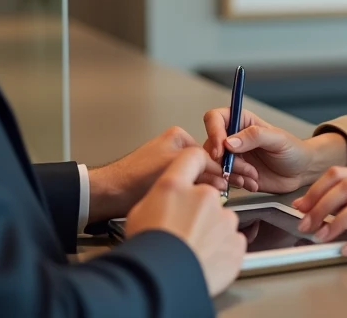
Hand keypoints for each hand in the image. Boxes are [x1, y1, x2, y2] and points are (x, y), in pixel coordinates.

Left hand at [88, 126, 256, 221]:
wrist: (108, 196)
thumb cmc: (132, 179)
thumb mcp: (173, 167)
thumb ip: (201, 168)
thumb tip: (222, 177)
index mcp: (178, 138)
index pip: (210, 154)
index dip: (225, 170)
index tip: (238, 180)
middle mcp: (174, 149)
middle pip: (205, 167)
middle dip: (219, 180)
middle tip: (236, 189)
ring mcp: (169, 165)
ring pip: (196, 179)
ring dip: (207, 190)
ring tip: (219, 201)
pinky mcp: (163, 182)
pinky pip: (186, 188)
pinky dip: (194, 196)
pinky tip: (199, 207)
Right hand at [125, 148, 246, 296]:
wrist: (162, 282)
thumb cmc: (147, 250)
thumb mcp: (139, 213)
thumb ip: (160, 198)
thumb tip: (165, 200)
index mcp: (177, 186)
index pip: (192, 157)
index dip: (194, 163)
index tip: (197, 170)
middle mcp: (204, 197)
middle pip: (207, 196)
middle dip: (198, 212)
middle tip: (183, 232)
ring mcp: (224, 219)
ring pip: (220, 220)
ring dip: (210, 232)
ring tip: (191, 250)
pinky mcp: (236, 242)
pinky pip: (231, 241)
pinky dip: (221, 250)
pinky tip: (204, 260)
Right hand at [202, 108, 346, 193]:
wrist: (301, 172)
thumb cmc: (293, 150)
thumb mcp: (278, 139)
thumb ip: (254, 136)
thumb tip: (229, 142)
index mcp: (241, 121)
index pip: (214, 119)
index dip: (213, 133)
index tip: (221, 150)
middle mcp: (232, 138)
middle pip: (210, 146)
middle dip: (224, 162)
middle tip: (245, 170)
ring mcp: (232, 157)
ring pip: (215, 165)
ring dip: (232, 175)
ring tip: (252, 177)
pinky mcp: (234, 174)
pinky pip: (223, 180)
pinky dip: (237, 184)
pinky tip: (253, 183)